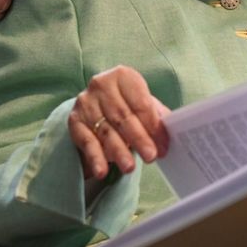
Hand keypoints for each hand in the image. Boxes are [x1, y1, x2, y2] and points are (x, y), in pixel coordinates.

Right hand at [68, 66, 171, 180]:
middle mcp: (101, 85)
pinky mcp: (75, 120)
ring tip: (129, 167)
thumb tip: (172, 129)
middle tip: (151, 156)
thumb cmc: (127, 103)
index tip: (163, 144)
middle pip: (123, 116)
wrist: (97, 102)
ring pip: (106, 131)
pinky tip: (102, 171)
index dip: (153, 125)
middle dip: (139, 139)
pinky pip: (87, 142)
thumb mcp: (142, 102)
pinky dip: (95, 158)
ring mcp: (86, 102)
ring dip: (119, 151)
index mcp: (123, 76)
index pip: (140, 103)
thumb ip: (156, 115)